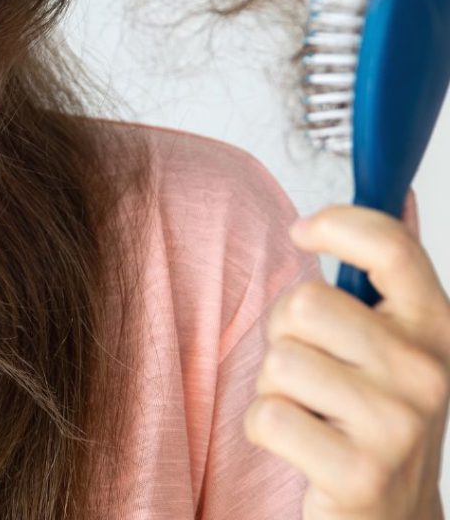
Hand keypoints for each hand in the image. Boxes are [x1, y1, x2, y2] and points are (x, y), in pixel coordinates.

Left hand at [242, 203, 449, 518]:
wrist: (392, 519)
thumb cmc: (374, 418)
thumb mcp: (390, 345)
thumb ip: (377, 282)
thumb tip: (363, 208)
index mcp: (436, 328)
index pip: (390, 244)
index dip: (336, 223)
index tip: (303, 231)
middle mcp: (427, 373)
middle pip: (305, 303)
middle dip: (284, 333)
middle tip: (309, 368)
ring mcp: (398, 426)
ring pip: (280, 361)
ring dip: (275, 387)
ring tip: (310, 411)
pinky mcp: (360, 474)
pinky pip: (265, 416)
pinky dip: (264, 429)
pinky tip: (300, 446)